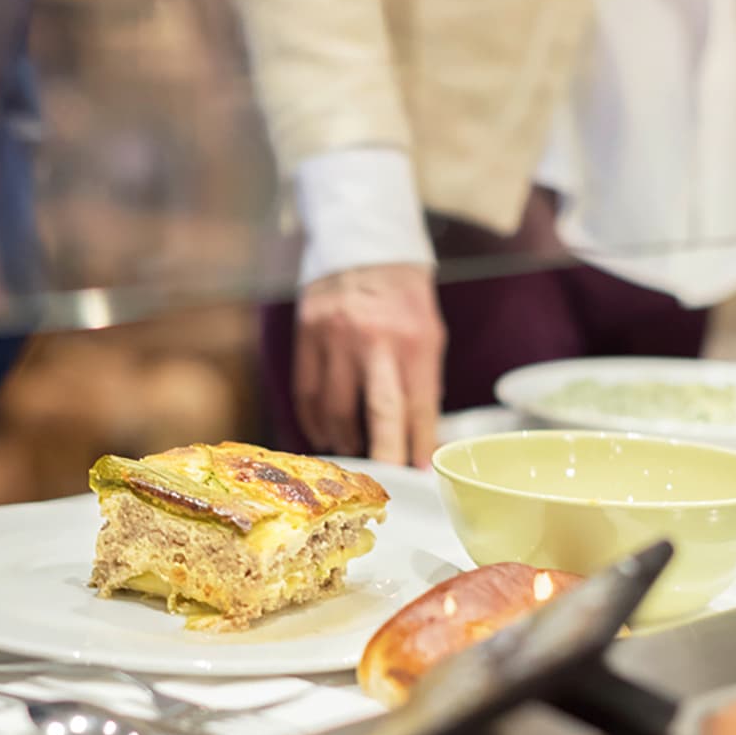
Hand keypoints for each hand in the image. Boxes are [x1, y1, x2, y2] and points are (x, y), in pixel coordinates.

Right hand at [293, 264, 443, 466]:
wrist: (364, 251)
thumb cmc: (403, 301)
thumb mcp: (429, 337)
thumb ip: (424, 388)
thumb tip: (423, 444)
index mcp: (413, 341)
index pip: (418, 408)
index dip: (419, 446)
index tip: (419, 472)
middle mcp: (374, 340)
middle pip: (379, 414)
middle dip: (384, 456)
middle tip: (385, 482)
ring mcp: (335, 338)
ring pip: (335, 411)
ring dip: (345, 440)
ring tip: (353, 450)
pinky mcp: (306, 337)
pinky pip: (307, 395)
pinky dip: (316, 421)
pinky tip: (325, 432)